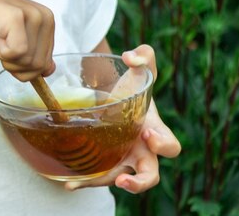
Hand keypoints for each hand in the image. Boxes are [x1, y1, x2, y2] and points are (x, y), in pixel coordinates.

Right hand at [0, 0, 55, 80]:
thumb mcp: (18, 40)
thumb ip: (35, 53)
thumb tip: (49, 70)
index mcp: (48, 22)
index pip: (46, 64)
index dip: (24, 66)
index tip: (10, 46)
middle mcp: (45, 17)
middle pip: (38, 66)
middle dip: (15, 64)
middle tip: (2, 42)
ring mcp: (33, 16)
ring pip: (27, 62)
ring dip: (5, 56)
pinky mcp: (17, 18)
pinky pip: (15, 53)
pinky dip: (0, 51)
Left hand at [64, 44, 180, 192]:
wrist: (114, 100)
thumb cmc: (133, 88)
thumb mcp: (139, 69)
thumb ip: (143, 56)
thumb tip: (130, 56)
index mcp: (155, 132)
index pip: (170, 146)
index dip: (163, 145)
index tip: (148, 135)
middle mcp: (141, 152)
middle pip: (149, 176)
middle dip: (140, 182)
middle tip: (125, 178)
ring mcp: (123, 161)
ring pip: (118, 179)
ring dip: (101, 183)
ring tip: (79, 182)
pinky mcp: (105, 164)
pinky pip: (96, 177)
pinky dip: (83, 181)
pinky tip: (68, 182)